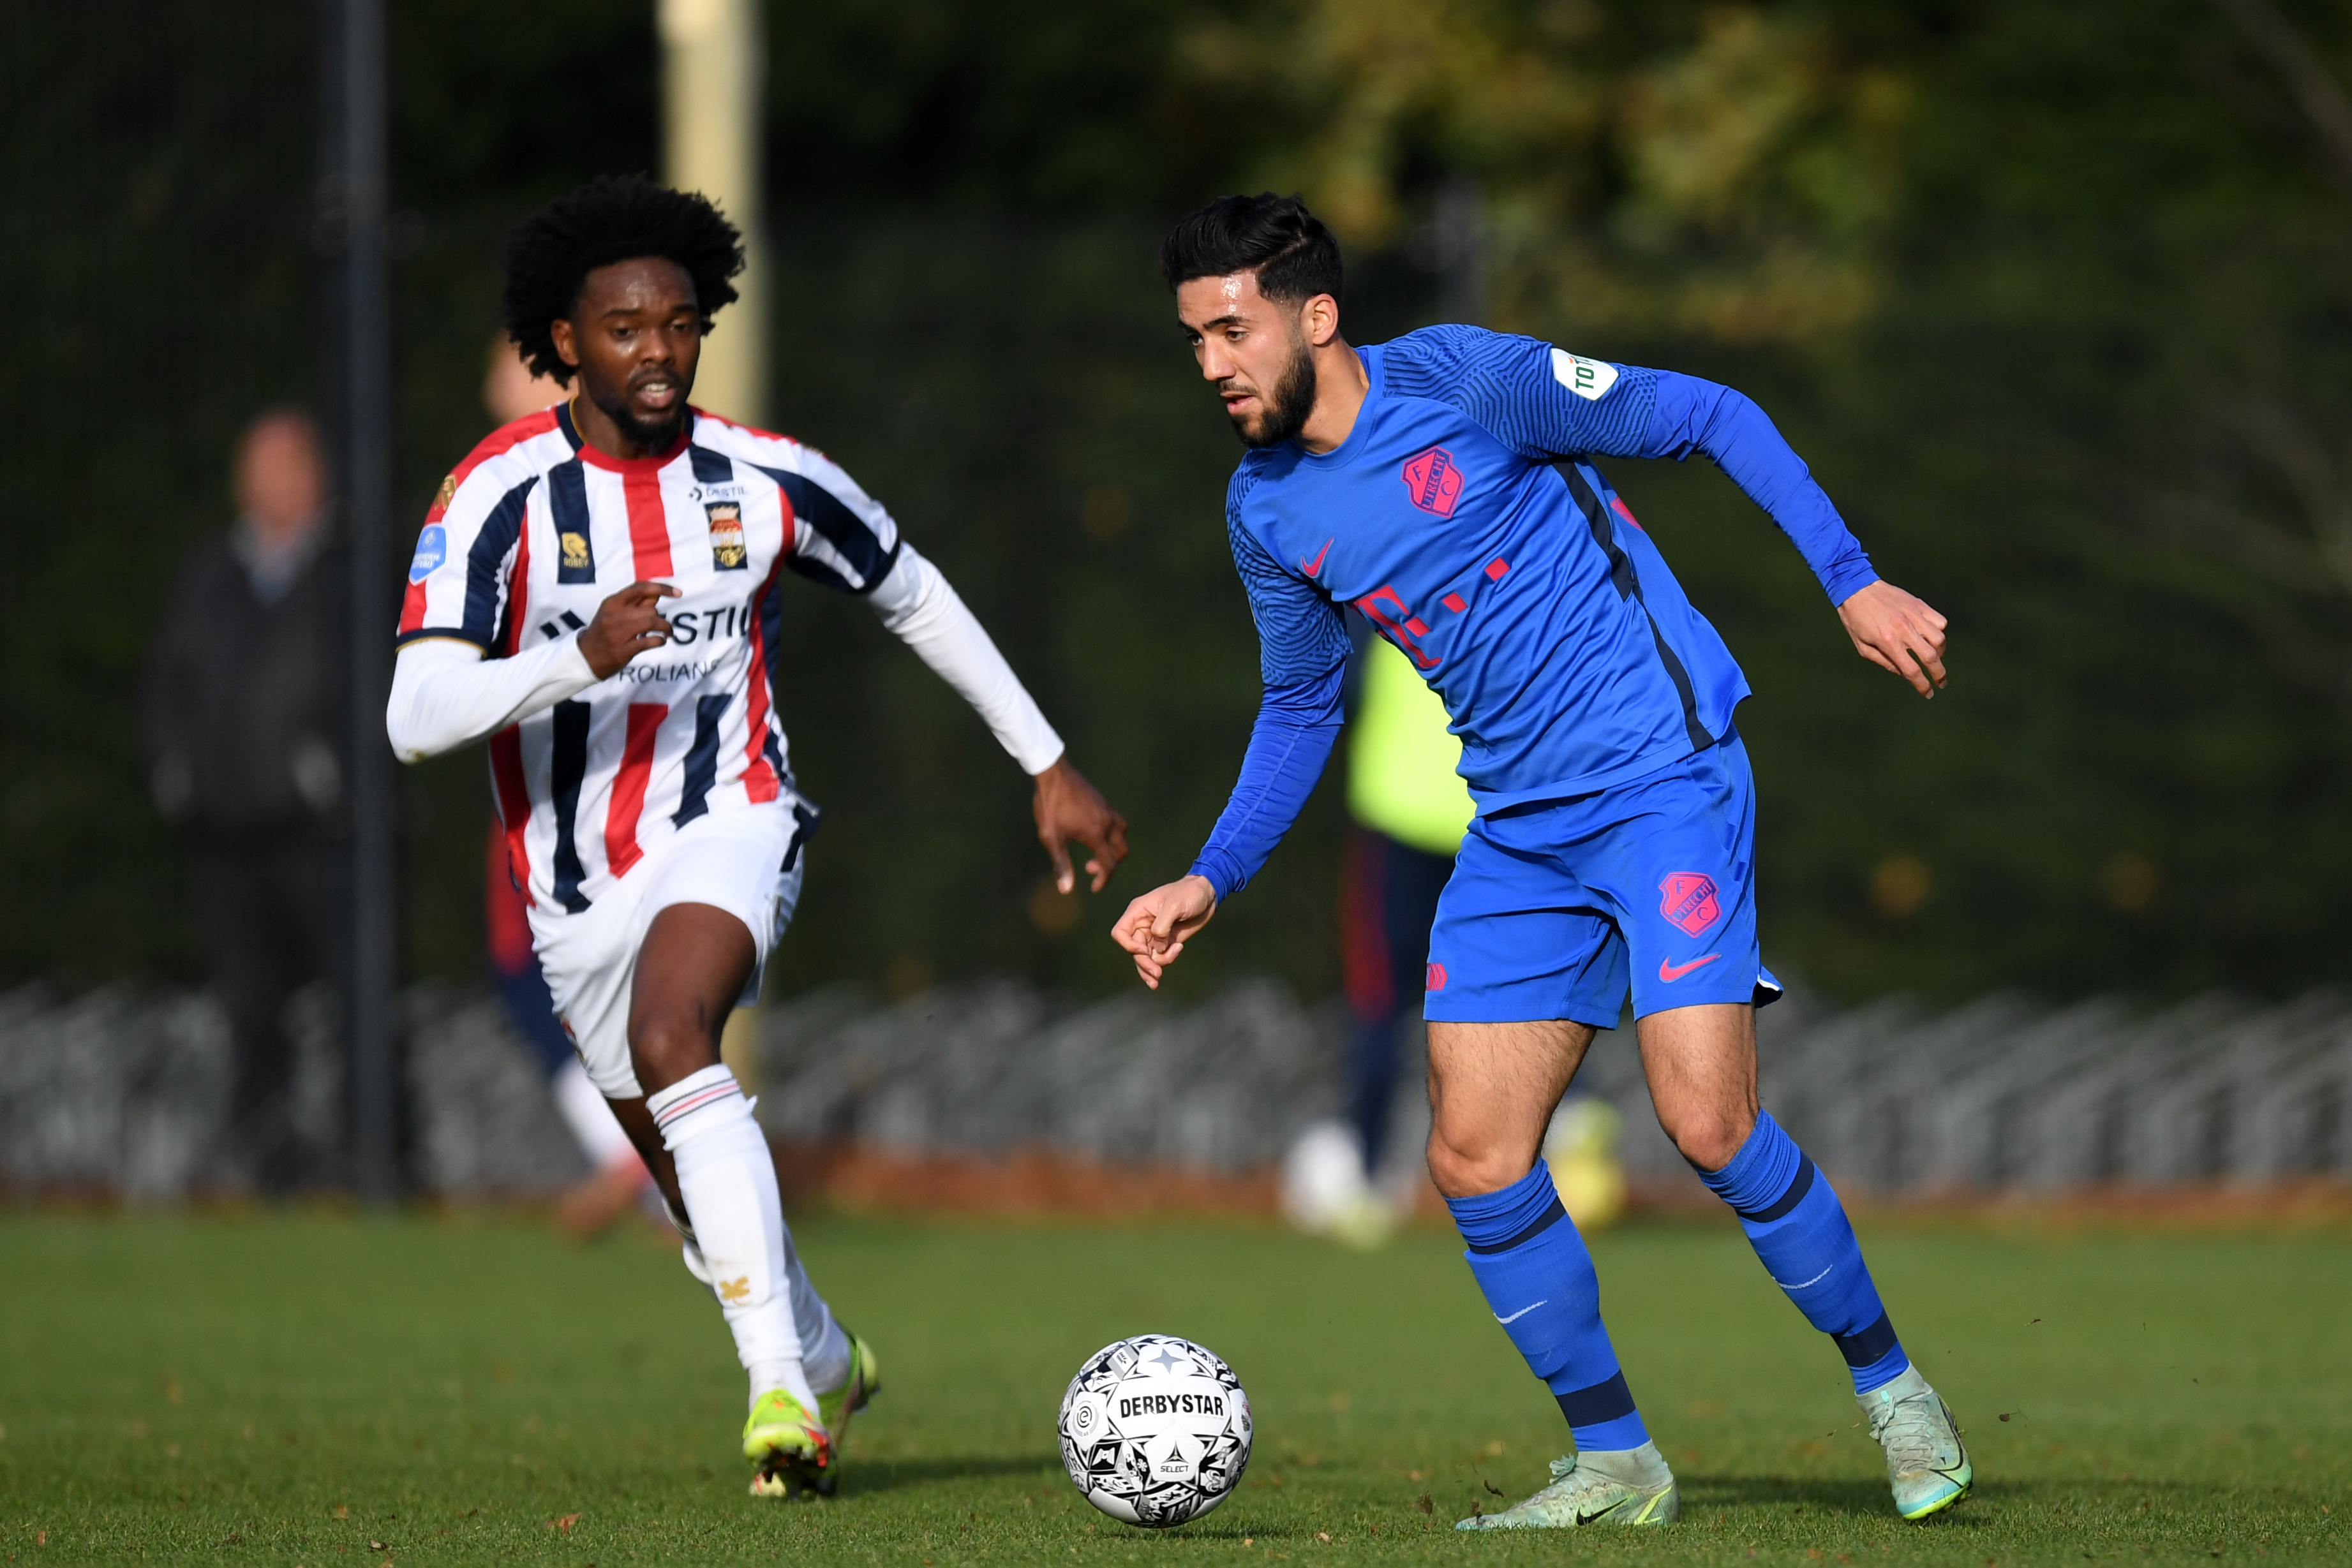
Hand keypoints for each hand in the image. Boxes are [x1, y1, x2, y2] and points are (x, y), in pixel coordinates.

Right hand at [579, 581, 680, 678]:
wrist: (584, 657)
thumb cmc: (603, 633)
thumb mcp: (613, 613)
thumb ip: (634, 603)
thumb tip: (657, 595)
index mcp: (612, 603)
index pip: (640, 588)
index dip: (662, 588)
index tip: (678, 593)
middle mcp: (614, 615)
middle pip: (649, 608)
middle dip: (660, 617)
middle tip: (662, 624)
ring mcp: (617, 633)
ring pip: (651, 622)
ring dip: (665, 627)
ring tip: (667, 632)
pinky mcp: (622, 650)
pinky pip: (648, 641)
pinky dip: (659, 640)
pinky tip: (659, 641)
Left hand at [1032, 756, 1128, 893]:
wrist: (1054, 774)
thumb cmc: (1050, 805)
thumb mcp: (1050, 837)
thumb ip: (1061, 864)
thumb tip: (1066, 889)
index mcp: (1096, 834)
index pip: (1109, 864)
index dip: (1104, 880)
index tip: (1094, 888)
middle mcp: (1107, 822)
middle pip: (1122, 851)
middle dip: (1110, 865)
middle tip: (1090, 869)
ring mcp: (1107, 810)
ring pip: (1123, 834)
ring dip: (1114, 848)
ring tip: (1095, 851)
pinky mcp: (1104, 802)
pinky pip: (1117, 821)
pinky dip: (1111, 833)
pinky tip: (1092, 832)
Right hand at [1110, 874, 1218, 989]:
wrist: (1208, 895)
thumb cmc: (1189, 893)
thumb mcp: (1174, 906)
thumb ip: (1161, 927)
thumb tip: (1157, 948)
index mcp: (1138, 912)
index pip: (1120, 933)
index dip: (1128, 946)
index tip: (1145, 950)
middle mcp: (1142, 925)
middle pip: (1134, 951)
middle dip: (1144, 964)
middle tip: (1157, 975)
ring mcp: (1154, 935)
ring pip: (1145, 958)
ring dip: (1154, 967)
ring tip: (1164, 970)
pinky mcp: (1166, 942)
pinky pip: (1159, 958)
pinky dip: (1166, 960)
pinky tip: (1178, 950)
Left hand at [1837, 579, 1947, 697]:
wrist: (1857, 589)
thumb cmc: (1856, 621)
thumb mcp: (1863, 647)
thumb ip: (1886, 663)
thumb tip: (1906, 675)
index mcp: (1887, 642)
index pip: (1912, 670)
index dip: (1922, 686)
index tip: (1928, 694)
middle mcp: (1903, 629)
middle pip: (1931, 657)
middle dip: (1940, 674)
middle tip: (1941, 682)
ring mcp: (1914, 615)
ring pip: (1939, 639)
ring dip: (1940, 653)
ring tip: (1933, 657)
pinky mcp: (1919, 604)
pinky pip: (1940, 621)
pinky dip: (1939, 632)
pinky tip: (1931, 637)